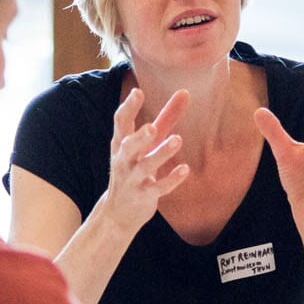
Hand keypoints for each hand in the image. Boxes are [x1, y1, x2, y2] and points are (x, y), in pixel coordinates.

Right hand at [94, 87, 189, 229]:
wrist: (118, 211)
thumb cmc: (135, 167)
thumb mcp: (147, 143)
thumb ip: (166, 118)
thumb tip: (184, 92)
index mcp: (122, 143)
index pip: (120, 123)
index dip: (128, 108)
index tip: (137, 92)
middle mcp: (124, 160)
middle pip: (128, 146)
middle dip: (139, 137)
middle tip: (152, 126)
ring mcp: (132, 179)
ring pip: (145, 166)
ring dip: (161, 153)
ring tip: (177, 140)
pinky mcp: (144, 196)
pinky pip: (157, 188)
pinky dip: (170, 180)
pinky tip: (185, 169)